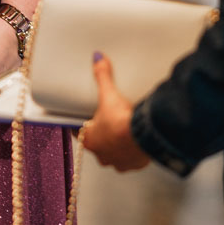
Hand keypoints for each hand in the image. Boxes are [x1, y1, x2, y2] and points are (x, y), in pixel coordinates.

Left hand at [82, 53, 149, 170]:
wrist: (144, 137)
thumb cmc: (121, 122)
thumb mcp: (109, 95)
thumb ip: (102, 76)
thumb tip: (98, 60)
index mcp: (90, 140)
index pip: (79, 133)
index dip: (82, 125)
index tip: (84, 120)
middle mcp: (102, 155)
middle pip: (98, 144)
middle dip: (103, 135)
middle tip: (109, 122)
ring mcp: (119, 162)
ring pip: (114, 154)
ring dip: (118, 145)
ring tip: (125, 132)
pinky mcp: (135, 164)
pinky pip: (131, 159)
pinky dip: (133, 151)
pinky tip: (137, 142)